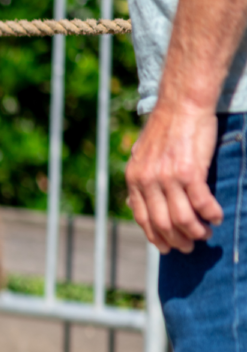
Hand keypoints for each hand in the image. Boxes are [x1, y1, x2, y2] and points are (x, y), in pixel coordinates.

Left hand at [126, 105, 222, 253]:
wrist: (182, 104)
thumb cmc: (166, 128)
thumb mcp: (142, 155)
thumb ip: (141, 178)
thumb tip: (137, 200)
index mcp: (134, 179)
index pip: (142, 218)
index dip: (154, 236)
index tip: (165, 247)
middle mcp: (147, 181)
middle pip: (161, 223)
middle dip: (176, 239)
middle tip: (189, 246)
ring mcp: (167, 177)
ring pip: (181, 217)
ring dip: (195, 231)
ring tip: (205, 234)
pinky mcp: (189, 171)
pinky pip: (201, 202)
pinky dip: (210, 214)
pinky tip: (216, 218)